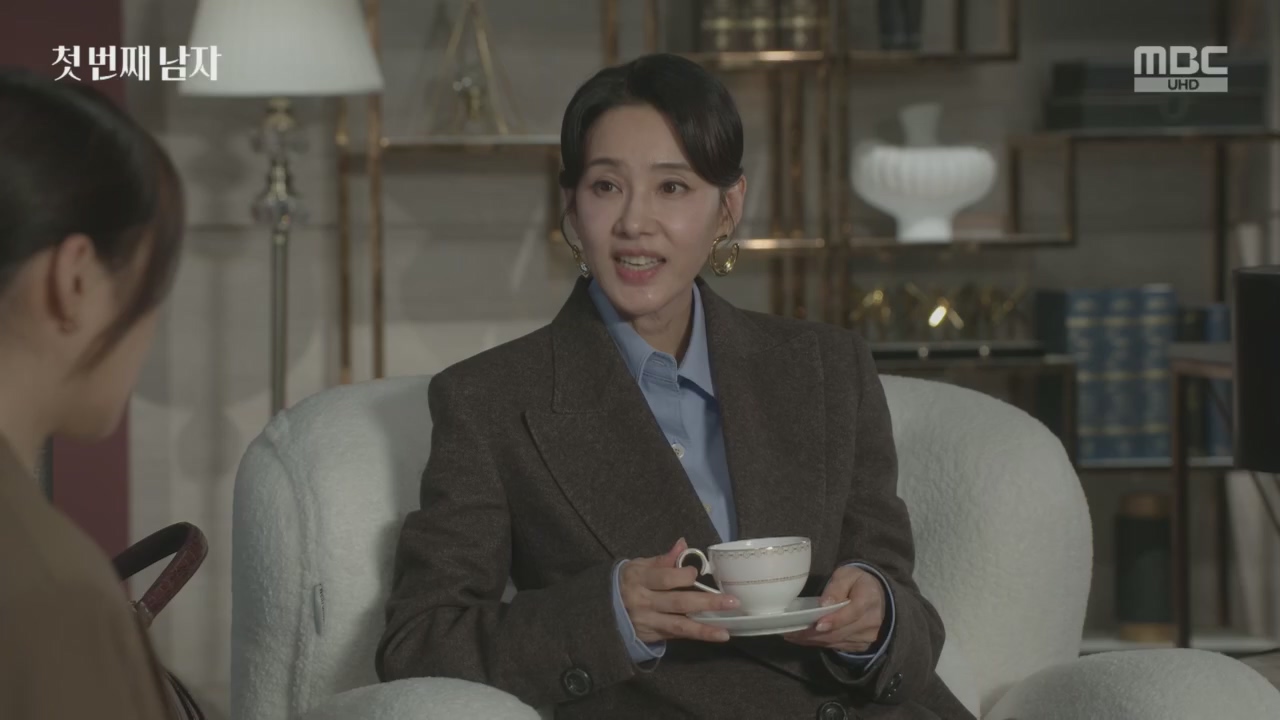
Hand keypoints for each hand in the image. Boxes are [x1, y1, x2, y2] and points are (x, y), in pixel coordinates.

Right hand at [620, 537, 738, 643]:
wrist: (600, 610)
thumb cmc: (626, 582)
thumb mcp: (638, 566)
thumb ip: (662, 559)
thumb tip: (683, 544)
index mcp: (639, 579)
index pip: (665, 578)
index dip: (683, 576)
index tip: (696, 573)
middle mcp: (643, 602)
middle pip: (678, 603)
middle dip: (706, 603)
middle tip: (732, 602)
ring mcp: (647, 622)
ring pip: (679, 626)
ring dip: (704, 629)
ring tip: (725, 632)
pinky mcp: (650, 636)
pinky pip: (675, 635)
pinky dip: (695, 635)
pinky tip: (713, 635)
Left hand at [782, 564, 884, 652]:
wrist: (877, 597)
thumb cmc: (858, 582)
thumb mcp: (847, 575)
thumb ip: (836, 587)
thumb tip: (824, 604)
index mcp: (869, 599)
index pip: (852, 613)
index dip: (834, 620)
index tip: (816, 624)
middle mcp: (871, 622)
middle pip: (840, 631)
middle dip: (813, 633)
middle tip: (790, 631)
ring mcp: (867, 637)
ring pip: (836, 641)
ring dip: (812, 640)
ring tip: (791, 635)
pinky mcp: (860, 646)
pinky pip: (836, 646)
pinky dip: (819, 643)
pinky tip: (803, 638)